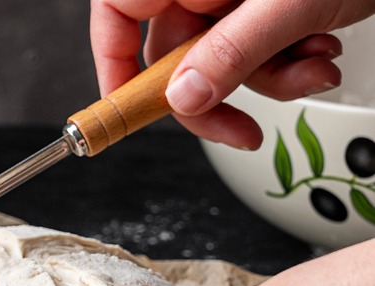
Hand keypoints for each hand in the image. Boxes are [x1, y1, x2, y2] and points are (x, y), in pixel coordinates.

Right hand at [90, 0, 374, 148]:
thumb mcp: (288, 3)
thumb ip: (230, 53)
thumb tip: (183, 99)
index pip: (116, 13)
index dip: (112, 64)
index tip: (130, 109)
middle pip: (173, 54)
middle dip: (217, 93)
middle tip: (240, 128)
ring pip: (219, 62)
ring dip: (269, 79)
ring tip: (312, 63)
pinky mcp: (258, 10)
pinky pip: (252, 54)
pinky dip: (287, 64)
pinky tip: (318, 49)